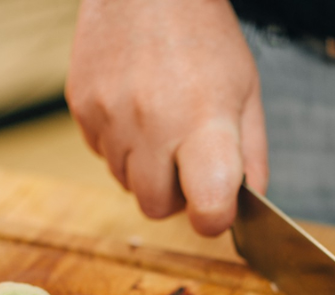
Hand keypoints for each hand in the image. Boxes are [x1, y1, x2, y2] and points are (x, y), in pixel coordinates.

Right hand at [65, 0, 266, 234]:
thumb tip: (248, 203)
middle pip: (157, 207)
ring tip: (163, 127)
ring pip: (126, 185)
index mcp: (205, 123)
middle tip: (188, 162)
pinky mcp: (81, 106)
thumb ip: (253, 157)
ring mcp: (110, 114)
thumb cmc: (203, 36)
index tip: (217, 207)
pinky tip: (136, 111)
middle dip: (176, 197)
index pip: (207, 207)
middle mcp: (153, 123)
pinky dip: (121, 146)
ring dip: (146, 171)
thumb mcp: (247, 93)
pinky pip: (102, 155)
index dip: (214, 218)